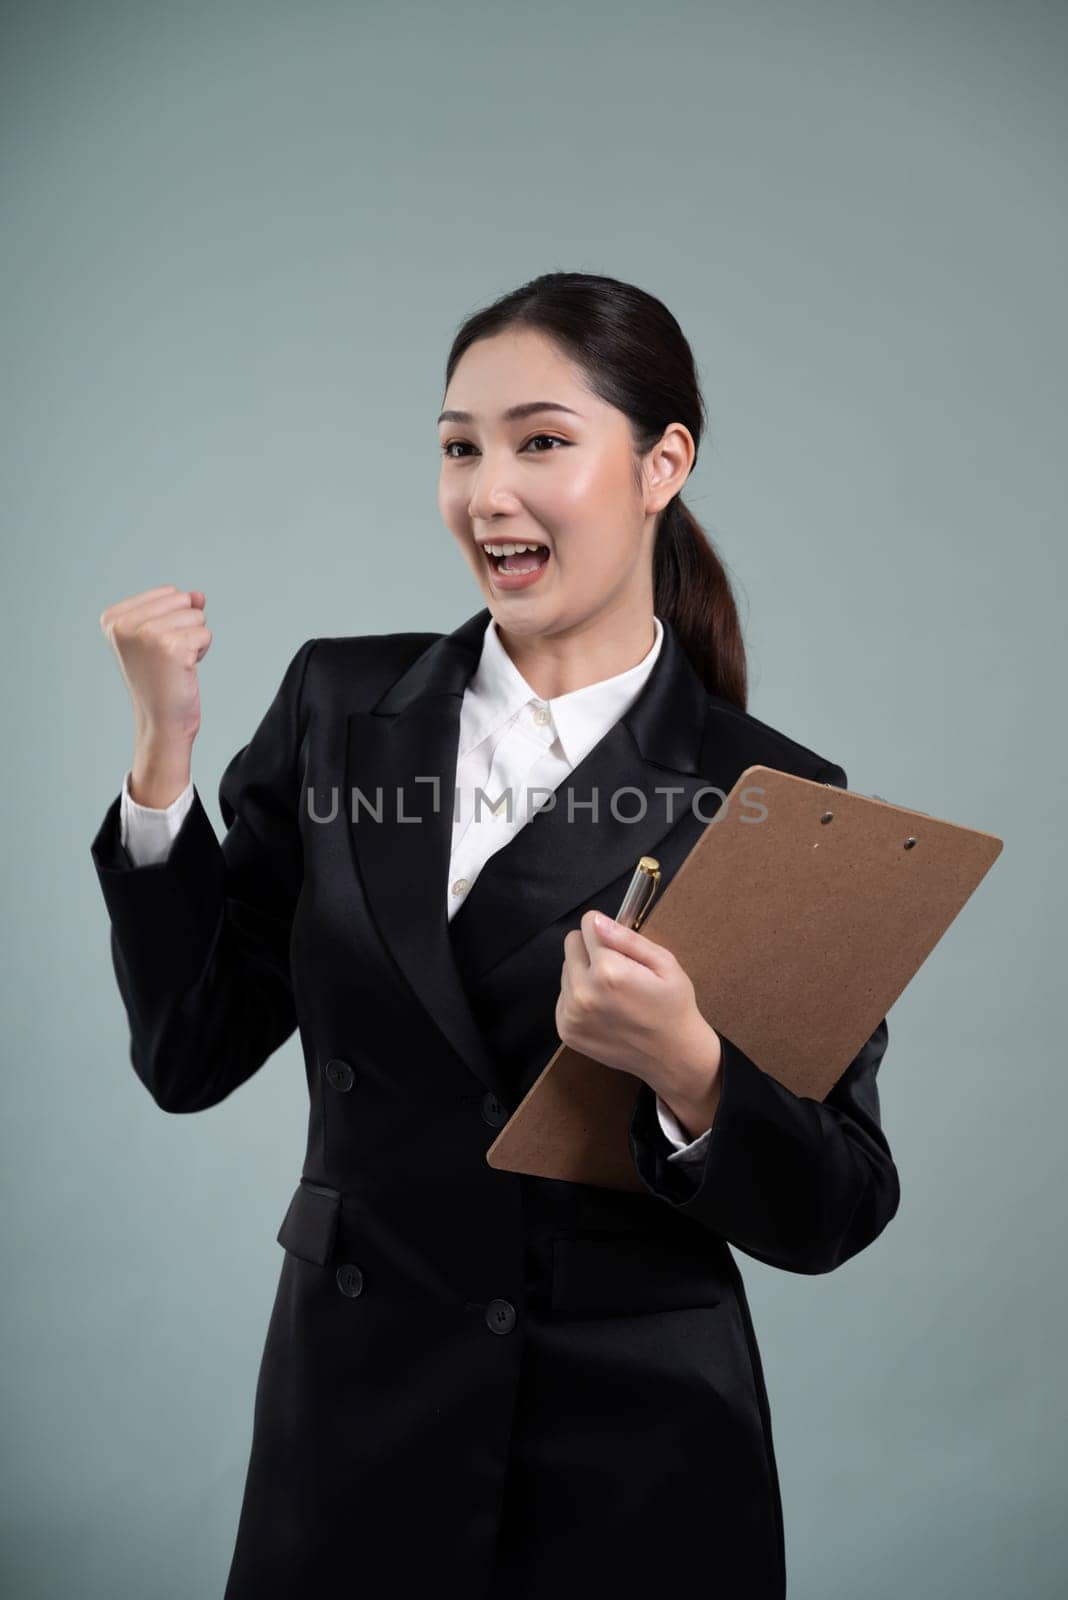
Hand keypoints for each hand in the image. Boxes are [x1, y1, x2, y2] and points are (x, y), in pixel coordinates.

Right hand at [99, 585, 211, 747]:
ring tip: (175, 663)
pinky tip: (184, 669)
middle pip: (182, 599)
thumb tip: (198, 595)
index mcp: (114, 618)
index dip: (173, 619)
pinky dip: (202, 651)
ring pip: (196, 615)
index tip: (157, 647)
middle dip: (186, 626)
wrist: (161, 721)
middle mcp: (124, 624)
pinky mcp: (171, 647)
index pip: (168, 592)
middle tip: (168, 657)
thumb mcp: (160, 636)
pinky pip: (205, 633)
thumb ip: (177, 609)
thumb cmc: (160, 680)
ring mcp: (146, 634)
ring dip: (194, 640)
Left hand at [556, 910, 721, 1102]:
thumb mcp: (664, 963)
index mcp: (608, 971)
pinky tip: (604, 1009)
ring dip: (584, 973)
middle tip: (618, 970)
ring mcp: (571, 1014)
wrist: (672, 1056)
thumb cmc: (673, 1006)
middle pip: (571, 944)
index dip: (607, 931)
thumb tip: (595, 920)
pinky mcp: (566, 1030)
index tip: (621, 948)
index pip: (588, 924)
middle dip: (592, 950)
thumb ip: (627, 939)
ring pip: (566, 969)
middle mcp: (583, 992)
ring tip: (613, 992)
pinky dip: (579, 996)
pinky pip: (563, 995)